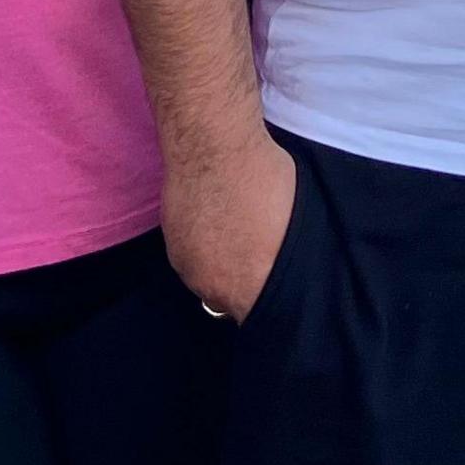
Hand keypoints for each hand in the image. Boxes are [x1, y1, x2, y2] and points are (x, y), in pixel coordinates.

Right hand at [164, 138, 296, 319]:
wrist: (213, 148)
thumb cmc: (264, 181)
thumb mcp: (294, 227)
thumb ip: (283, 263)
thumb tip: (282, 271)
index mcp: (249, 288)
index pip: (259, 316)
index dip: (267, 303)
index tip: (273, 287)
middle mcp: (213, 287)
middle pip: (230, 302)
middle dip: (242, 285)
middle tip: (256, 255)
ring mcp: (187, 268)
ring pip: (208, 280)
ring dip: (219, 266)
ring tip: (233, 234)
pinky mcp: (171, 246)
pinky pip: (191, 259)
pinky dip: (201, 247)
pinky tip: (212, 221)